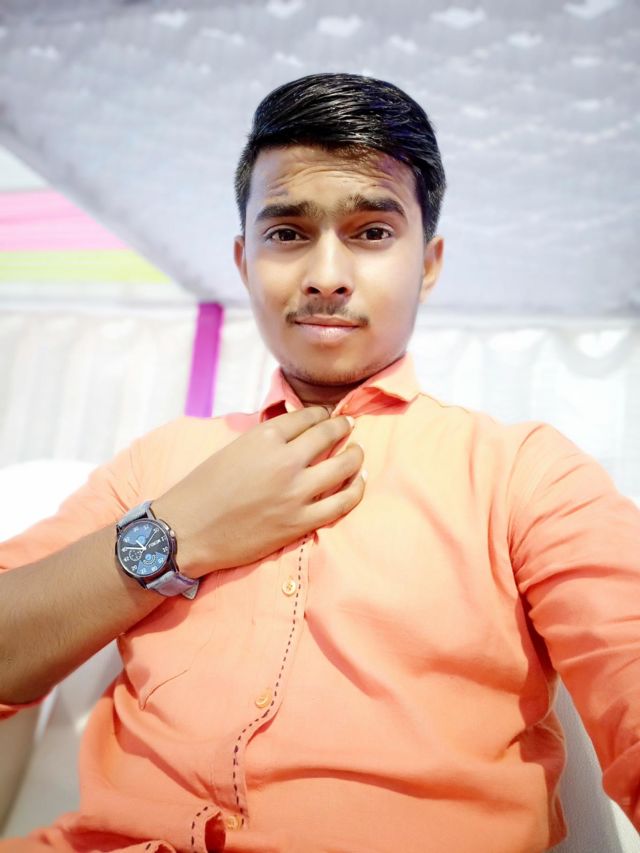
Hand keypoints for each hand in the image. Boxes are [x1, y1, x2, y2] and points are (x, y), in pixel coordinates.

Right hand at [153, 407, 364, 577]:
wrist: (187, 531)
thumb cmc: (203, 488)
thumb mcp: (233, 449)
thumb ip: (265, 440)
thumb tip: (293, 430)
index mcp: (264, 436)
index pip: (307, 416)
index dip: (322, 414)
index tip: (327, 416)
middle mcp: (285, 460)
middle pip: (329, 434)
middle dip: (343, 427)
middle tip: (349, 425)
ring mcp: (296, 492)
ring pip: (343, 465)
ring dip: (355, 455)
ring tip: (357, 452)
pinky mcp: (300, 522)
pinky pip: (342, 502)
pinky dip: (355, 489)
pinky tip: (358, 482)